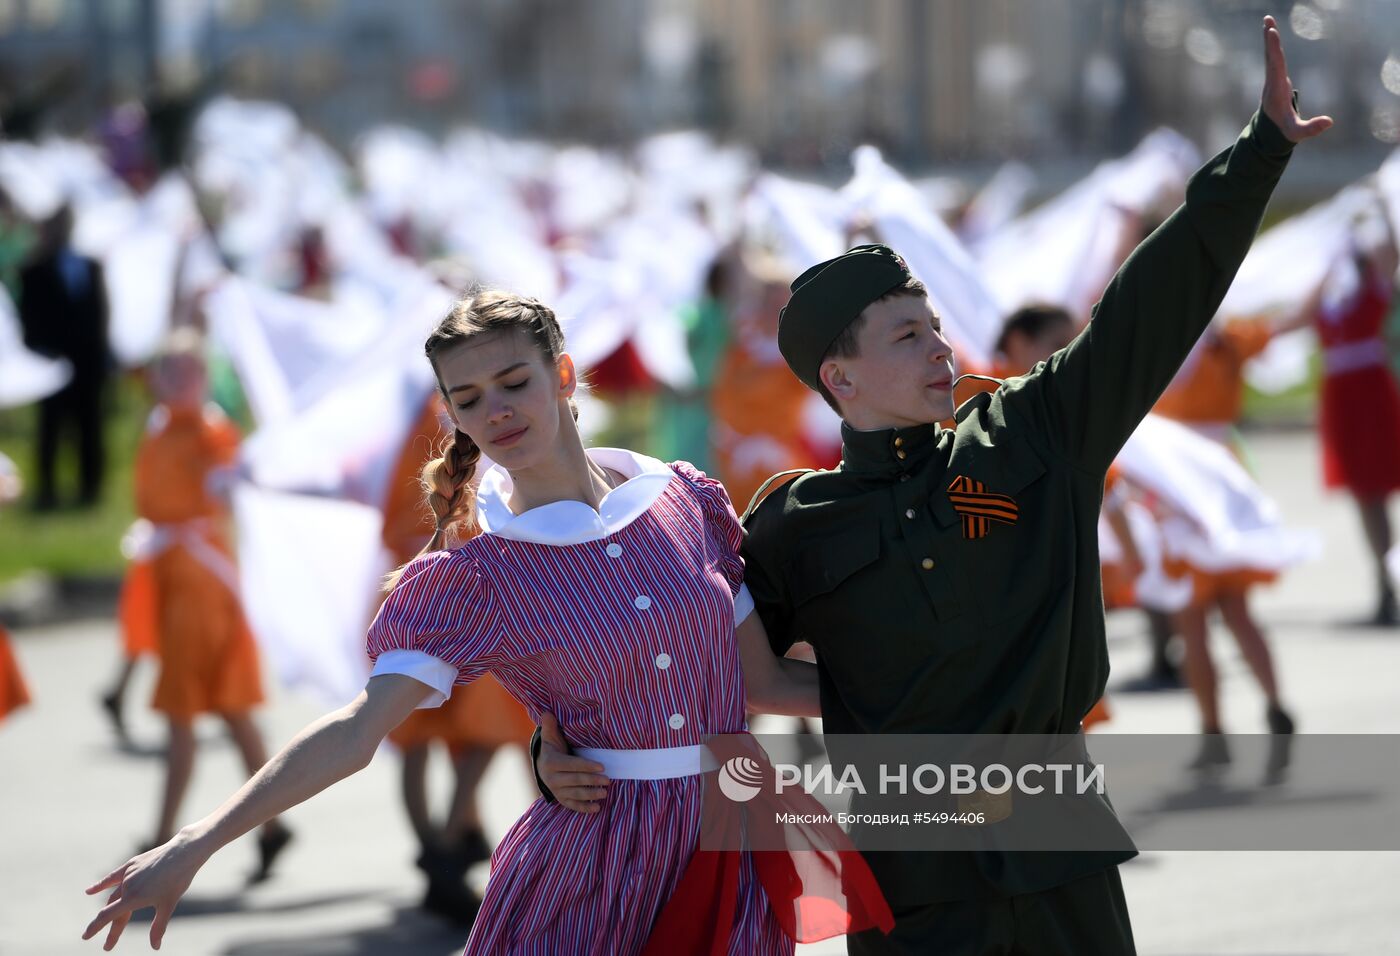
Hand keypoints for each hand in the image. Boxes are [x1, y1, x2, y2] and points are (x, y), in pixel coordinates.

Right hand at [82, 835, 204, 949]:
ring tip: (106, 923)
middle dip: (112, 928)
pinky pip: (113, 877)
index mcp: (134, 898)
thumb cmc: (178, 880)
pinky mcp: (131, 864)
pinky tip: (89, 891)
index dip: (95, 928)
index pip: (107, 916)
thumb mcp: (168, 905)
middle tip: (109, 945)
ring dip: (111, 910)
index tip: (85, 937)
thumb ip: (158, 927)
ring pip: (115, 894)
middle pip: (113, 910)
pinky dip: (101, 885)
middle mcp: (127, 886)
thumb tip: (155, 948)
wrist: (183, 852)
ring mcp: (128, 874)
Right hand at [538, 712, 608, 813]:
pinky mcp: (561, 799)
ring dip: (591, 795)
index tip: (602, 766)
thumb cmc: (552, 749)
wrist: (542, 767)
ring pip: (575, 794)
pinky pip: (572, 805)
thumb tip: (547, 713)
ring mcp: (556, 791)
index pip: (571, 765)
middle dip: (592, 780)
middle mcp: (551, 779)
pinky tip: (597, 808)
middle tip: (608, 780)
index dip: (586, 766)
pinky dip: (584, 808)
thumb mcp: (550, 737)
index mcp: (551, 763)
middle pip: (575, 780)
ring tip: (605, 793)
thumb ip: (550, 726)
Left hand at [1259, 14, 1332, 142]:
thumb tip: (1329, 122)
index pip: (1275, 67)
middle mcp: (1272, 82)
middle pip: (1271, 57)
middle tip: (1267, 21)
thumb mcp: (1296, 133)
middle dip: (1270, 40)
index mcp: (1276, 91)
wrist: (1267, 132)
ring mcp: (1272, 79)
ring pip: (1270, 55)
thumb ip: (1311, 129)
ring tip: (1267, 20)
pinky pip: (1272, 57)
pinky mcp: (1274, 77)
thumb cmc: (1283, 132)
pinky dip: (1272, 44)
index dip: (1274, 51)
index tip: (1271, 35)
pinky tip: (1271, 32)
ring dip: (1269, 38)